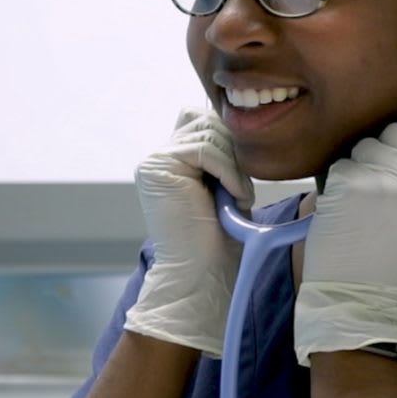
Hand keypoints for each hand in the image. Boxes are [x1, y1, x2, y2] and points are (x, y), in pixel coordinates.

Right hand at [124, 107, 253, 355]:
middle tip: (240, 192)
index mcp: (172, 161)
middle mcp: (159, 158)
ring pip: (210, 135)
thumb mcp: (225, 188)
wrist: (201, 276)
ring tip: (237, 200)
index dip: (230, 142)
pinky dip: (228, 173)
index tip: (241, 179)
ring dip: (234, 167)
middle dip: (234, 153)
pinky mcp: (157, 167)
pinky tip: (233, 199)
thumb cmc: (219, 240)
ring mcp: (155, 161)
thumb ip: (223, 154)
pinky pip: (205, 149)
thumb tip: (238, 123)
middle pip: (207, 122)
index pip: (204, 122)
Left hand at [295, 113, 396, 364]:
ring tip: (364, 199)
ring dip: (361, 165)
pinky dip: (340, 181)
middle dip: (386, 151)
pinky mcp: (348, 181)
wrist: (360, 287)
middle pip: (396, 130)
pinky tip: (347, 207)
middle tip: (383, 186)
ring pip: (366, 144)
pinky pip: (342, 163)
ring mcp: (382, 176)